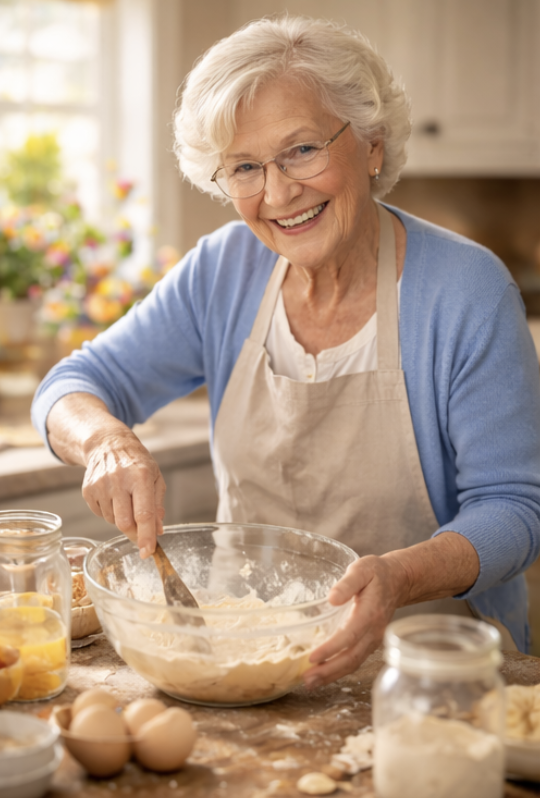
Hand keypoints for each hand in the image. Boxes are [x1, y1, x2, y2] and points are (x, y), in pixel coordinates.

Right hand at [81, 429, 165, 558]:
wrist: (108, 445)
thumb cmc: (136, 462)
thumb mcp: (155, 477)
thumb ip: (157, 504)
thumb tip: (158, 530)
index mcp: (140, 477)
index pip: (143, 514)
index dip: (146, 536)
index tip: (147, 552)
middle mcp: (118, 481)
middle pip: (124, 522)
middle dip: (134, 533)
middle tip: (140, 533)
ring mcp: (100, 486)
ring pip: (112, 521)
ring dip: (122, 519)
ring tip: (126, 500)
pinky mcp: (88, 491)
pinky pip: (101, 514)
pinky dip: (110, 512)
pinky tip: (113, 497)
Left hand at [302, 533, 479, 688]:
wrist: (397, 580)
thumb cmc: (377, 573)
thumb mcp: (362, 569)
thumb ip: (347, 583)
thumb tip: (332, 598)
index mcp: (370, 613)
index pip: (350, 635)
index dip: (331, 648)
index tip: (313, 657)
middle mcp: (374, 631)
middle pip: (352, 657)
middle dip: (329, 671)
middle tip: (306, 679)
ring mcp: (373, 639)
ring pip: (354, 663)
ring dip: (332, 675)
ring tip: (310, 683)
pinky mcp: (370, 642)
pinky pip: (356, 660)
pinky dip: (340, 670)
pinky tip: (324, 673)